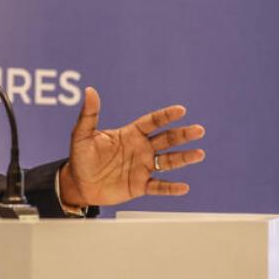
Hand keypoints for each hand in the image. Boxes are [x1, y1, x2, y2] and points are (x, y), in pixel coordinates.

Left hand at [58, 87, 204, 207]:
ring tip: (199, 153)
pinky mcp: (139, 186)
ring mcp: (141, 168)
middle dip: (182, 135)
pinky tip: (184, 187)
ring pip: (167, 162)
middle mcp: (140, 149)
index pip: (152, 122)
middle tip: (199, 130)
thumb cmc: (80, 157)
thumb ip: (89, 114)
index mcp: (129, 134)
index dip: (166, 116)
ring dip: (184, 158)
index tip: (181, 110)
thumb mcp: (82, 134)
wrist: (78, 183)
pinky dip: (170, 187)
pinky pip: (158, 186)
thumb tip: (89, 90)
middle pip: (166, 140)